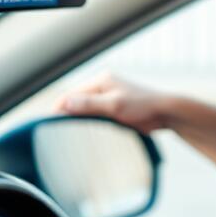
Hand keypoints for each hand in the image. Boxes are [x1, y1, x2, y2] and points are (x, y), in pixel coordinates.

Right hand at [53, 73, 169, 134]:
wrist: (166, 113)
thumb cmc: (143, 105)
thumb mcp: (114, 105)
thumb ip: (89, 104)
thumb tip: (65, 103)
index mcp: (102, 81)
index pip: (73, 93)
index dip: (60, 107)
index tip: (49, 122)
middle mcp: (104, 88)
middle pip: (78, 101)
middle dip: (67, 114)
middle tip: (55, 131)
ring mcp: (110, 99)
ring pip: (86, 110)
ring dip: (78, 120)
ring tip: (66, 135)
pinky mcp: (116, 111)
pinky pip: (97, 117)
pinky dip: (89, 124)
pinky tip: (84, 134)